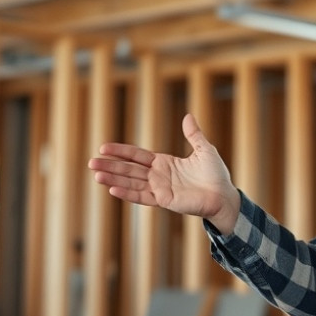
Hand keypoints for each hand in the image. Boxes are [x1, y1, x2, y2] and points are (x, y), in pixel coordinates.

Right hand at [88, 113, 239, 234]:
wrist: (224, 195)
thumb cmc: (215, 175)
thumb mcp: (204, 150)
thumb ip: (193, 134)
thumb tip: (188, 115)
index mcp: (164, 163)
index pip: (137, 155)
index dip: (121, 151)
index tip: (103, 148)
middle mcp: (158, 176)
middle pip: (129, 169)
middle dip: (110, 166)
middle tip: (91, 162)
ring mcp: (160, 189)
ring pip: (131, 183)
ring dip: (114, 179)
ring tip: (96, 175)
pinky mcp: (164, 200)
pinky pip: (142, 196)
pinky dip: (127, 193)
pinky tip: (112, 189)